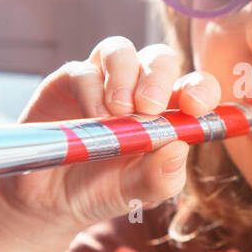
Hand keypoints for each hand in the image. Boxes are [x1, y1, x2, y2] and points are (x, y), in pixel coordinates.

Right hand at [0, 37, 220, 229]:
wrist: (50, 201)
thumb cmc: (102, 191)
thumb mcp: (136, 193)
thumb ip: (161, 176)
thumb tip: (180, 147)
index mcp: (167, 113)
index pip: (194, 87)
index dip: (201, 88)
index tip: (195, 106)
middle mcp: (138, 90)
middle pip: (159, 57)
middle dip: (159, 75)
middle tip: (149, 106)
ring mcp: (103, 82)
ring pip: (121, 50)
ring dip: (124, 75)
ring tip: (118, 111)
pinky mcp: (68, 83)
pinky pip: (83, 70)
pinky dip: (91, 89)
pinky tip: (93, 115)